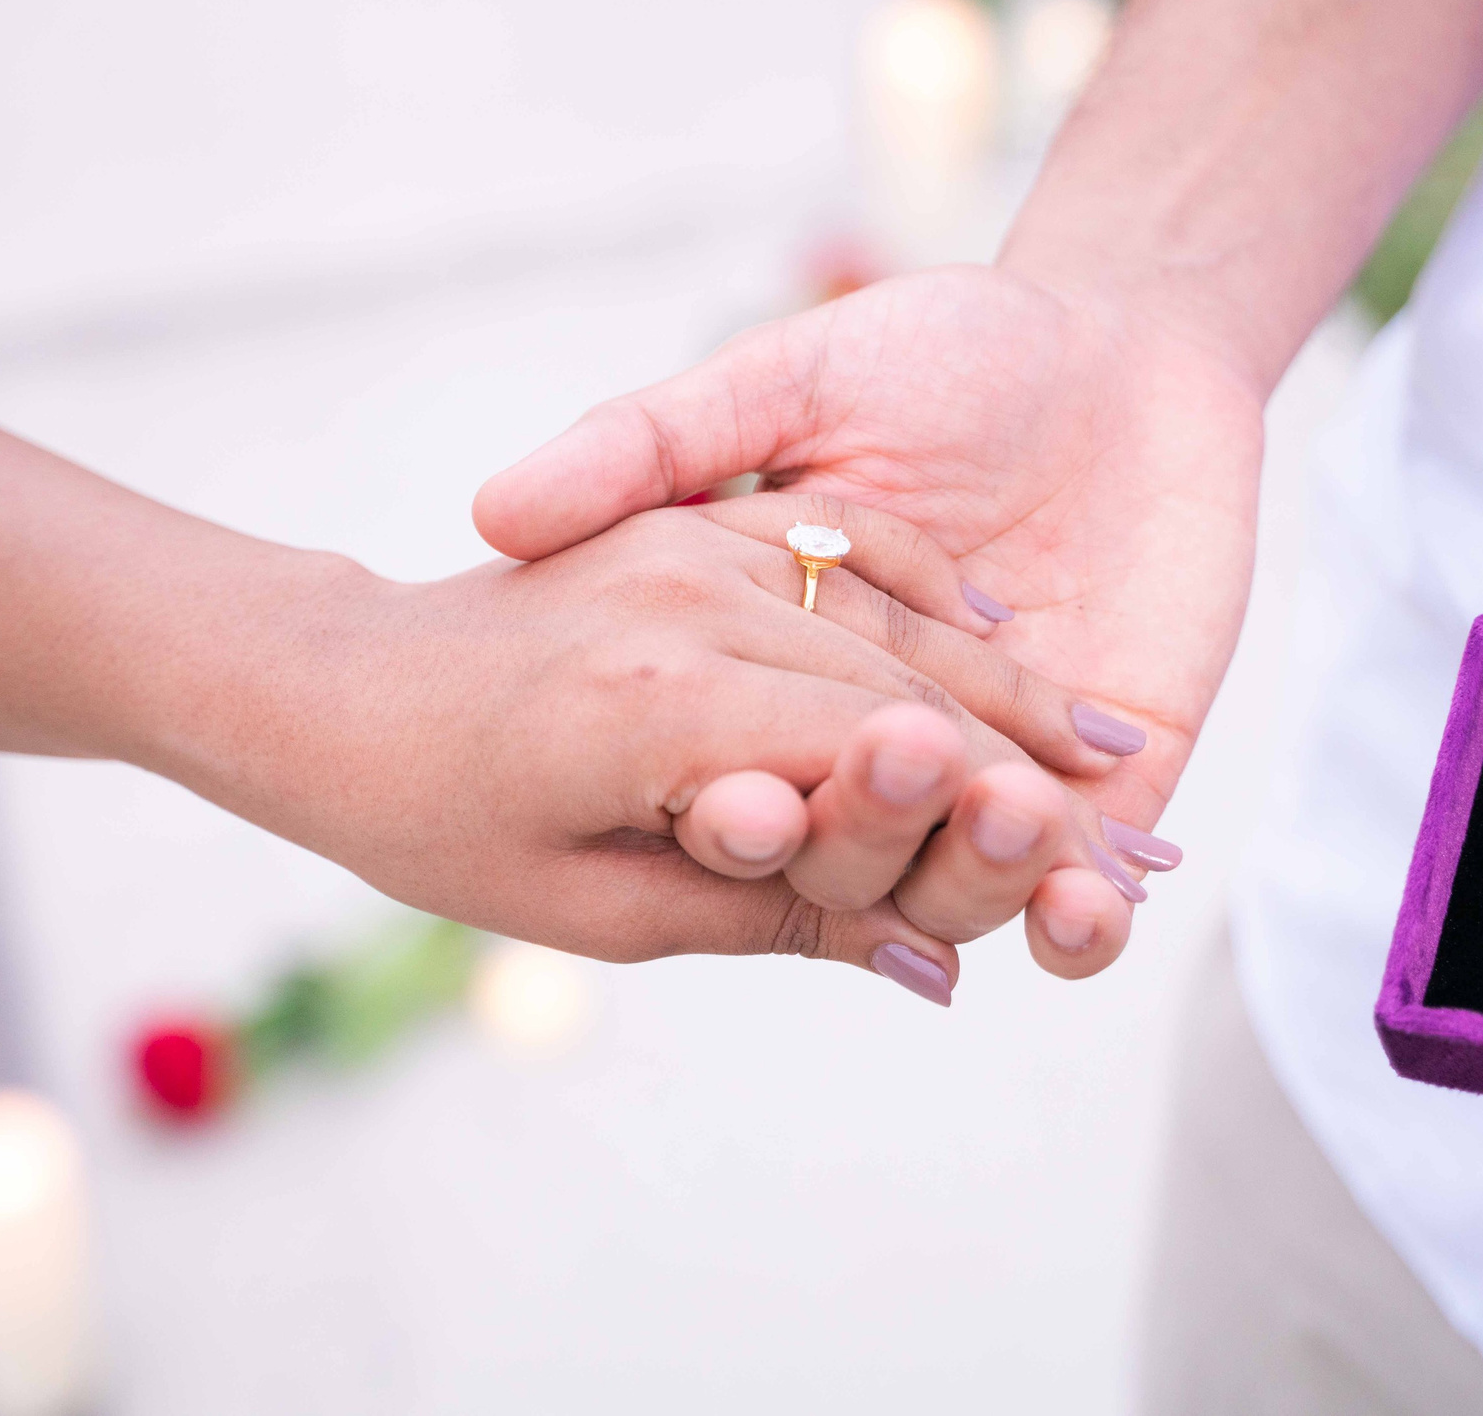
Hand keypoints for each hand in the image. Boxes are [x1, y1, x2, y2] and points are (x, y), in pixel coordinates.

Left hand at [149, 492, 1135, 1000]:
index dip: (1004, 825)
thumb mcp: (589, 910)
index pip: (884, 764)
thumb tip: (932, 964)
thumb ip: (769, 919)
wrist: (335, 681)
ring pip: (896, 616)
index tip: (1105, 882)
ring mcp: (696, 544)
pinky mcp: (694, 517)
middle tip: (1146, 837)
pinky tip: (1012, 651)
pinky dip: (940, 607)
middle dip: (1036, 765)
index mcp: (665, 708)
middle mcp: (695, 603)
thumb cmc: (434, 820)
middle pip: (912, 687)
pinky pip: (851, 554)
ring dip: (1010, 688)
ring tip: (1114, 756)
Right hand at [473, 264, 1265, 967]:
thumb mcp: (781, 378)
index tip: (729, 804)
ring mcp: (999, 774)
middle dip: (875, 835)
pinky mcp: (1117, 777)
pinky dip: (1088, 922)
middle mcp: (883, 739)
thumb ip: (652, 441)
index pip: (751, 762)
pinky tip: (1092, 912)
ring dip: (984, 883)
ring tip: (1006, 832)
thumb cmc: (942, 343)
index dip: (738, 799)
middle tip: (899, 785)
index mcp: (779, 666)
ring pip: (968, 883)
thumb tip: (494, 510)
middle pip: (858, 835)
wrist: (1133, 338)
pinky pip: (1090, 899)